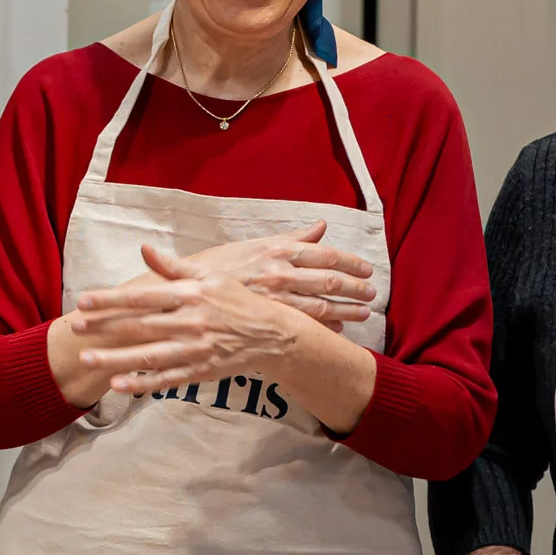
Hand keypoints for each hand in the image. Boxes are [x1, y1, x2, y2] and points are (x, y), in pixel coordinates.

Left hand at [64, 243, 333, 395]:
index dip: (111, 299)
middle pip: (139, 326)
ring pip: (148, 356)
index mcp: (189, 295)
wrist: (273, 334)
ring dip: (115, 359)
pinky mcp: (199, 370)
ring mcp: (194, 349)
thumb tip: (144, 249)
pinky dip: (142, 384)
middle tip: (75, 327)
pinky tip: (119, 386)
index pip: (142, 297)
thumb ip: (174, 266)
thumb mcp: (210, 276)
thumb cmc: (238, 301)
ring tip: (86, 359)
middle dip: (104, 328)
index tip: (84, 301)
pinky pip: (166, 379)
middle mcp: (189, 322)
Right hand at [166, 220, 376, 327]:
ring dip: (347, 310)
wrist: (183, 290)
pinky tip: (338, 329)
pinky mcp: (267, 320)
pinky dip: (325, 327)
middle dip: (355, 289)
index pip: (324, 255)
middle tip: (372, 293)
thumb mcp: (253, 245)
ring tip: (364, 314)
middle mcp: (279, 274)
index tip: (367, 269)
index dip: (350, 263)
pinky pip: (303, 326)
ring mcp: (274, 299)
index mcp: (278, 251)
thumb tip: (320, 225)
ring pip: (321, 307)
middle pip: (328, 282)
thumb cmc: (217, 265)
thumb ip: (291, 237)